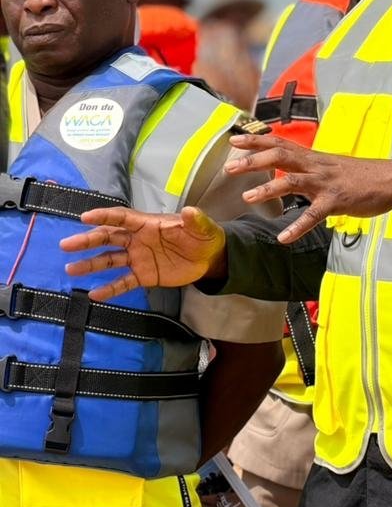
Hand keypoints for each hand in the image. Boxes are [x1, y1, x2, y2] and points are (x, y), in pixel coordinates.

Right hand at [60, 206, 226, 301]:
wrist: (210, 259)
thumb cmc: (204, 237)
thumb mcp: (204, 228)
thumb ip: (196, 220)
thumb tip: (191, 211)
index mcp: (148, 224)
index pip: (122, 218)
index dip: (104, 216)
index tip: (84, 217)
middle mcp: (138, 240)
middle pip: (109, 238)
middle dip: (88, 240)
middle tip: (66, 244)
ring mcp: (139, 258)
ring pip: (110, 260)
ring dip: (91, 264)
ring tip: (70, 270)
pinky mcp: (144, 276)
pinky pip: (123, 282)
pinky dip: (109, 288)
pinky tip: (93, 295)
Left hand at [227, 133, 391, 243]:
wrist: (391, 180)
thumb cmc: (360, 176)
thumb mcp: (330, 166)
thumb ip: (308, 167)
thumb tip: (287, 168)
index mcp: (313, 157)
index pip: (280, 142)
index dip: (256, 140)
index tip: (234, 138)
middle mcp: (316, 166)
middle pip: (280, 156)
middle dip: (253, 161)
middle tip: (229, 167)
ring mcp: (326, 183)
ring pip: (292, 181)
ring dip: (268, 189)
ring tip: (247, 198)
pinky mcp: (337, 201)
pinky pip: (314, 215)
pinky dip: (298, 227)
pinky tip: (284, 238)